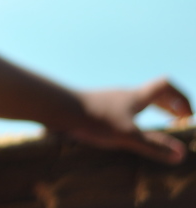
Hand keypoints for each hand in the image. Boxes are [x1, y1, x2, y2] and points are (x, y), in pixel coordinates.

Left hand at [53, 78, 192, 163]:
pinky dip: (138, 115)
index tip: (188, 116)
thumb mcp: (127, 135)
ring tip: (163, 124)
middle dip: (172, 105)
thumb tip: (181, 154)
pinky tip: (131, 130)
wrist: (57, 108)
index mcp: (136, 97)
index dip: (182, 98)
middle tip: (182, 119)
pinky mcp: (98, 106)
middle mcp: (125, 94)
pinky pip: (126, 107)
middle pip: (155, 92)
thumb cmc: (92, 119)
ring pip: (139, 99)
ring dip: (156, 109)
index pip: (166, 85)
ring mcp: (111, 100)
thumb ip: (153, 145)